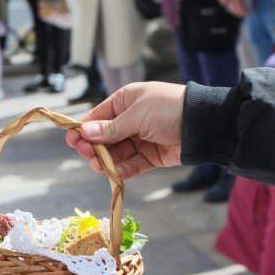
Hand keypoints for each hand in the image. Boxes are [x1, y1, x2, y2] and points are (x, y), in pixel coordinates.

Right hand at [65, 82, 184, 178]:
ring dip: (106, 160)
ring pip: (116, 152)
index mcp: (125, 101)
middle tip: (85, 154)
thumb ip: (112, 127)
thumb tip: (86, 132)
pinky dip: (122, 169)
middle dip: (94, 146)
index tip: (72, 140)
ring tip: (98, 166)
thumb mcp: (137, 114)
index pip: (98, 116)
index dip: (84, 129)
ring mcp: (140, 138)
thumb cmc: (168, 109)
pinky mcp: (150, 156)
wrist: (202, 124)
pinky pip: (131, 164)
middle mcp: (130, 119)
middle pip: (104, 136)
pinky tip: (114, 173)